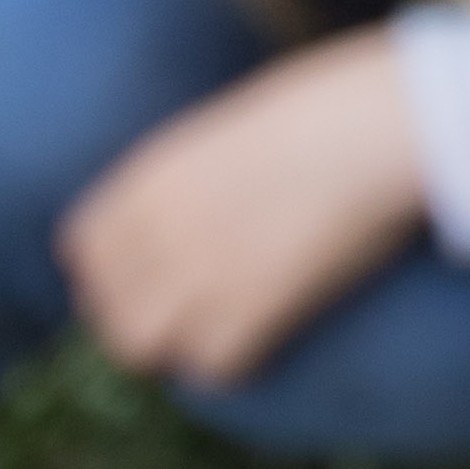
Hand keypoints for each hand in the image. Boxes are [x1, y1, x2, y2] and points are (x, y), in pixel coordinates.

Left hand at [61, 30, 428, 390]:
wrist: (385, 126)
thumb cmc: (337, 104)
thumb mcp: (241, 123)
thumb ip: (202, 168)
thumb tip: (211, 194)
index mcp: (152, 176)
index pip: (83, 249)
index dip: (114, 272)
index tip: (153, 278)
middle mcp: (160, 229)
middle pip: (110, 311)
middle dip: (145, 322)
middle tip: (194, 318)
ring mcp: (199, 271)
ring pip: (146, 346)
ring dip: (182, 345)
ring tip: (228, 333)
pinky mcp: (251, 307)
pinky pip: (216, 364)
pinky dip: (239, 359)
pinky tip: (271, 336)